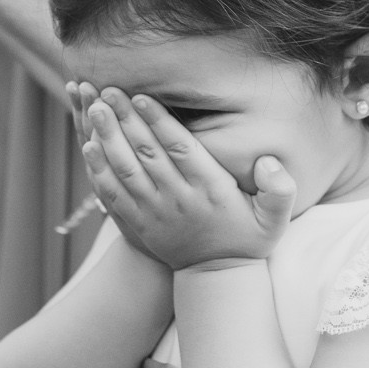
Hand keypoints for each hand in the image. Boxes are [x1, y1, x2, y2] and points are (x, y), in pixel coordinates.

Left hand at [74, 85, 292, 269]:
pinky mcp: (138, 223)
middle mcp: (179, 199)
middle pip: (147, 153)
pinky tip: (88, 145)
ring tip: (95, 107)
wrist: (217, 278)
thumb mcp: (276, 219)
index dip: (159, 122)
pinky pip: (113, 194)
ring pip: (126, 170)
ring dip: (108, 138)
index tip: (141, 96)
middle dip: (126, 120)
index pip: (180, 150)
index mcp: (211, 190)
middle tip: (109, 89)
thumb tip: (270, 161)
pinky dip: (98, 170)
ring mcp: (155, 212)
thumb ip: (281, 189)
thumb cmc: (248, 239)